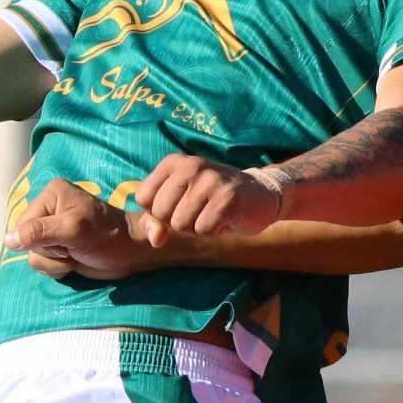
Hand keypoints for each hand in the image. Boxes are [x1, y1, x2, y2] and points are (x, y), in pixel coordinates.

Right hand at [8, 179, 147, 278]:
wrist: (129, 253)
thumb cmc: (106, 236)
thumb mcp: (72, 230)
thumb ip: (39, 232)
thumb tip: (8, 239)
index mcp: (51, 194)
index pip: (22, 224)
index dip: (41, 239)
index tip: (66, 238)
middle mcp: (48, 209)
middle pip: (25, 241)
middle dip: (49, 251)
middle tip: (72, 247)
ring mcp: (52, 231)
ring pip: (32, 256)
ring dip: (54, 262)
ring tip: (75, 254)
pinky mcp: (57, 248)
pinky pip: (41, 264)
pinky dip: (56, 268)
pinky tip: (73, 261)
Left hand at [137, 155, 284, 245]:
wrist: (259, 196)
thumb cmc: (212, 201)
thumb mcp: (179, 204)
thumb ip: (156, 220)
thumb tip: (155, 239)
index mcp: (174, 162)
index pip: (143, 197)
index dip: (159, 212)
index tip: (181, 205)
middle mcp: (190, 166)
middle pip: (161, 213)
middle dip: (178, 222)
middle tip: (199, 212)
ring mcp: (210, 180)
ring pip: (181, 224)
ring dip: (197, 229)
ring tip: (212, 214)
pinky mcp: (228, 198)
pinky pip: (204, 230)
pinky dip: (214, 232)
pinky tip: (225, 219)